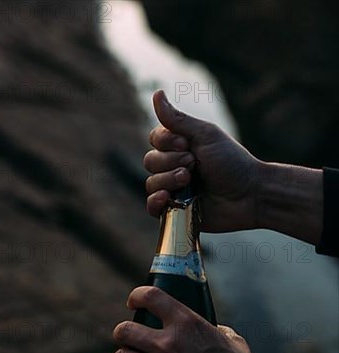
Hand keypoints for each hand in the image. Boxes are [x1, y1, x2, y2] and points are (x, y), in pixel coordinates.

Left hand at [112, 287, 289, 352]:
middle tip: (131, 344)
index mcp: (186, 323)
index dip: (137, 297)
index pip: (150, 296)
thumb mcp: (234, 342)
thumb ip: (219, 331)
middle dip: (124, 336)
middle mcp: (167, 344)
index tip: (134, 304)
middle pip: (123, 330)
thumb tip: (215, 330)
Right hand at [145, 90, 322, 244]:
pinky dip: (155, 201)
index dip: (166, 142)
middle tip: (193, 164)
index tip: (187, 145)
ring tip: (189, 182)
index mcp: (181, 147)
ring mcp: (174, 190)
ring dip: (168, 180)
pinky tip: (166, 197)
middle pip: (150, 161)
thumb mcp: (205, 135)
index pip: (155, 140)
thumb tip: (156, 93)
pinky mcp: (175, 211)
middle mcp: (174, 167)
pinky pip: (152, 207)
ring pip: (151, 183)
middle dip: (170, 162)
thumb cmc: (232, 163)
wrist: (249, 195)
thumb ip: (177, 119)